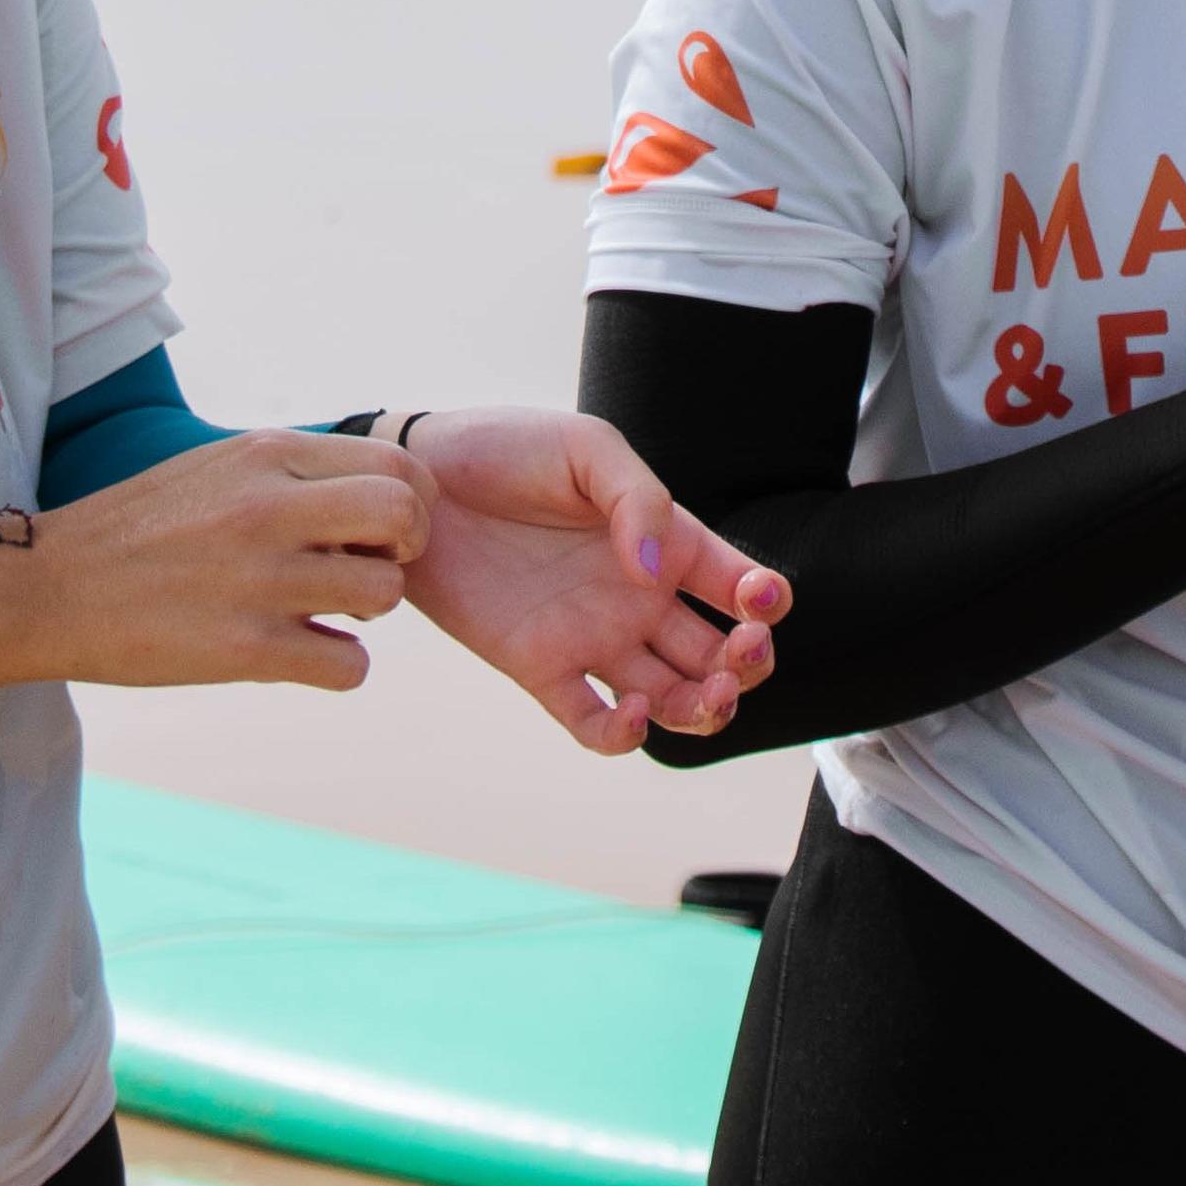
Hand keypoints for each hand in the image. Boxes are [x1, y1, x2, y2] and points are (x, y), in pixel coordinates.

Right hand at [0, 432, 430, 701]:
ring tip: (321, 613)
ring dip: (366, 613)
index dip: (409, 502)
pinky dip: (339, 668)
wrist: (46, 589)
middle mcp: (269, 507)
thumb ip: (291, 474)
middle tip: (367, 569)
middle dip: (404, 550)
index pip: (395, 463)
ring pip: (385, 596)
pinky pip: (349, 667)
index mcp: (265, 454)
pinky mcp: (245, 650)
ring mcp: (259, 579)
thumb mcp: (216, 468)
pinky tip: (302, 656)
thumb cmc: (137, 531)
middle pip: (405, 517)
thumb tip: (374, 498)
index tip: (380, 529)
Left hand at [391, 409, 788, 755]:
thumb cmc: (506, 450)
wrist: (418, 482)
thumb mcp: (587, 449)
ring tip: (705, 697)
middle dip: (749, 664)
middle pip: (721, 655)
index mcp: (667, 542)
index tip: (758, 599)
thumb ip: (639, 499)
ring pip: (675, 700)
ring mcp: (593, 637)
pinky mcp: (541, 667)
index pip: (739, 585)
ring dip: (705, 711)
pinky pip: (594, 722)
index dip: (766, 601)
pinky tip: (633, 716)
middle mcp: (640, 598)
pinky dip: (623, 736)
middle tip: (740, 654)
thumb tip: (656, 575)